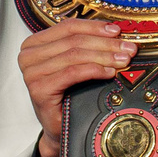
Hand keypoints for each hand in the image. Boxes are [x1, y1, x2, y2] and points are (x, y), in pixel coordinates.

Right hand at [18, 20, 140, 156]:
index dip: (95, 26)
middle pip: (74, 41)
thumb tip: (117, 33)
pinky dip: (94, 70)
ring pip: (74, 55)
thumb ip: (85, 46)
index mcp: (34, 44)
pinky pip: (72, 73)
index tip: (118, 30)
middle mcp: (28, 55)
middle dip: (105, 43)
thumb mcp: (75, 65)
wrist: (60, 129)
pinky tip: (110, 72)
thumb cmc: (68, 96)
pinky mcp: (39, 89)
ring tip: (124, 60)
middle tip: (129, 47)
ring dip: (104, 56)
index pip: (68, 27)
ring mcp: (31, 72)